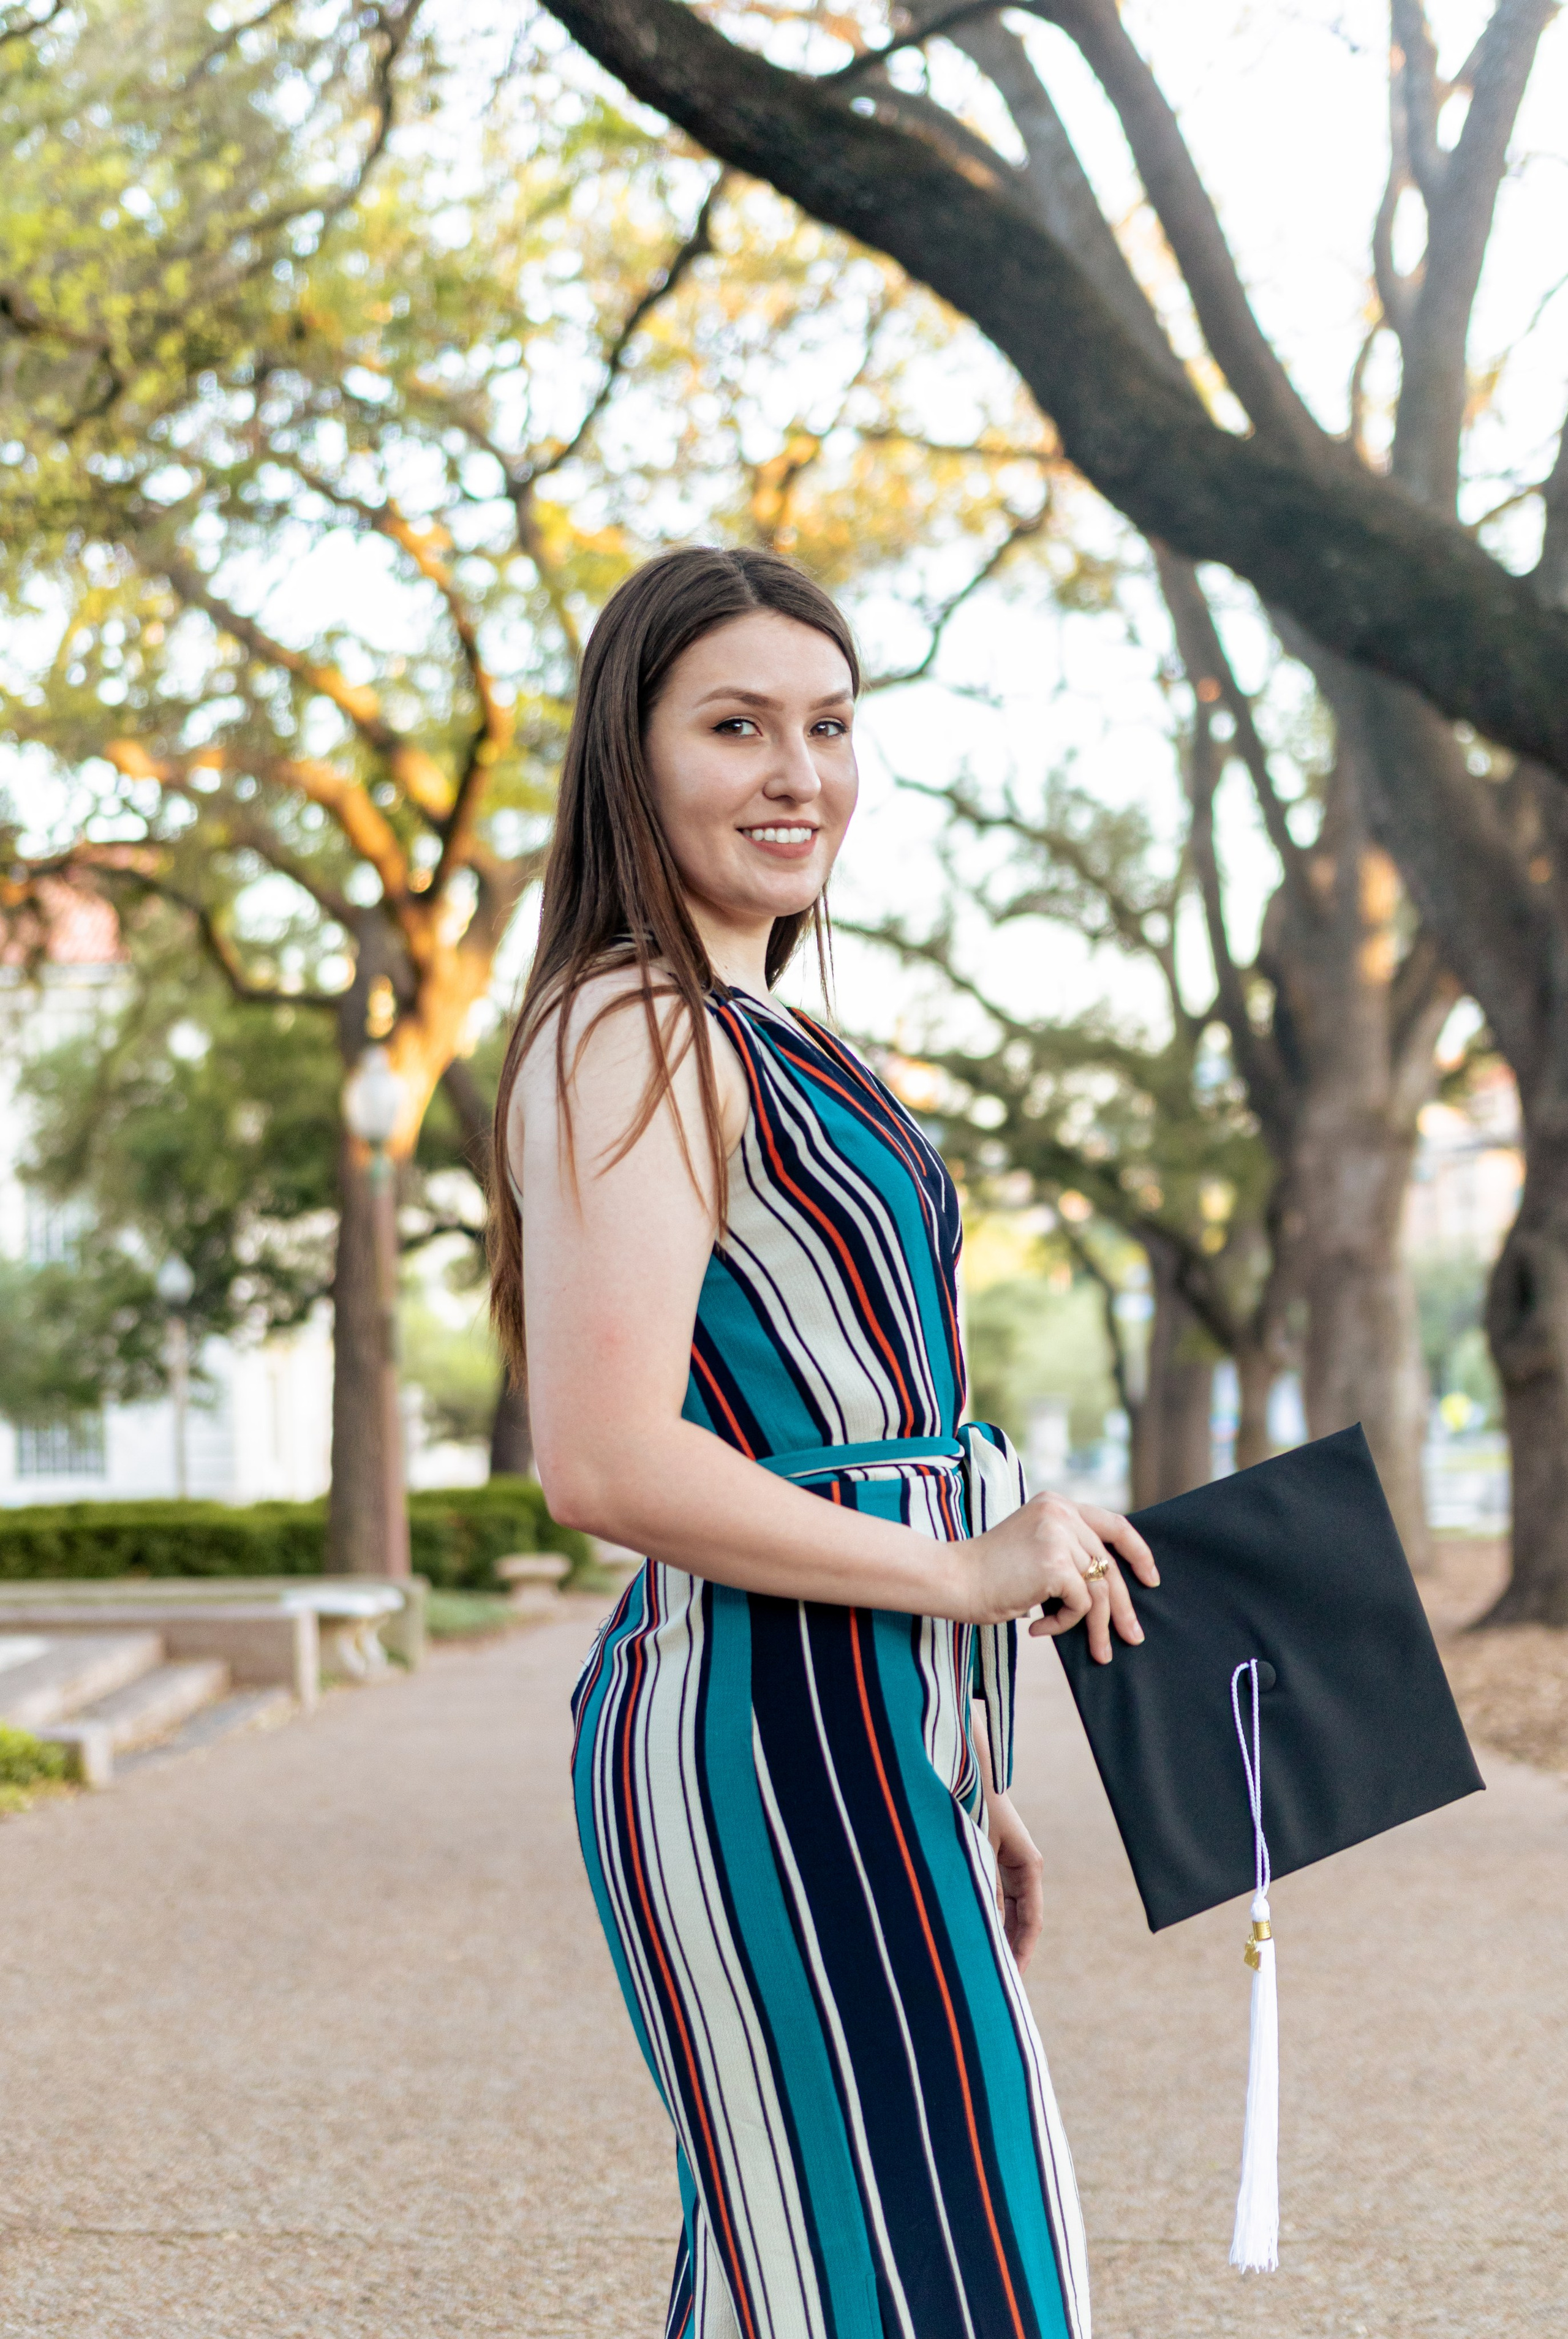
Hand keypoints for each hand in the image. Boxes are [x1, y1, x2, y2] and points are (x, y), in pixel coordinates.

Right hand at [965, 1492, 1157, 1663]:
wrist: (953, 1579)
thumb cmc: (987, 1574)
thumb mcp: (1033, 1549)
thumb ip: (1066, 1553)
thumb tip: (1107, 1590)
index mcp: (1056, 1504)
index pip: (1114, 1523)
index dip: (1137, 1552)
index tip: (1150, 1579)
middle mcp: (1061, 1513)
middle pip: (1109, 1564)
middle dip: (1123, 1606)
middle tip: (1132, 1637)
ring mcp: (1059, 1535)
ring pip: (1099, 1589)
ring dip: (1099, 1627)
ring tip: (1097, 1653)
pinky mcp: (1056, 1563)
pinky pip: (1080, 1605)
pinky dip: (1064, 1624)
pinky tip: (1038, 1629)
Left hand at [985, 1789, 1044, 1971]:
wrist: (970, 1767)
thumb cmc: (975, 1803)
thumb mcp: (979, 1849)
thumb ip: (985, 1888)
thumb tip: (987, 1930)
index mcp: (1029, 1866)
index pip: (1032, 1922)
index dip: (1023, 1953)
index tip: (1014, 1980)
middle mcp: (1023, 1867)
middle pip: (1023, 1920)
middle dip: (1012, 1950)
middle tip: (1000, 1985)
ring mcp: (1010, 1862)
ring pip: (1009, 1910)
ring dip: (999, 1934)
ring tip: (987, 1967)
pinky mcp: (995, 1857)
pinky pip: (996, 1895)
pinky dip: (989, 1915)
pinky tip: (977, 1933)